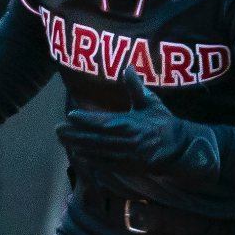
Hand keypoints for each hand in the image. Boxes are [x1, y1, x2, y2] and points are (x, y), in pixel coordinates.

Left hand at [55, 71, 219, 184]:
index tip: (71, 114)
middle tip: (57, 129)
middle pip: (97, 139)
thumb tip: (128, 67)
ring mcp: (126, 157)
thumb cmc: (161, 122)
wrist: (177, 149)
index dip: (87, 120)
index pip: (106, 123)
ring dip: (78, 146)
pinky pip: (104, 165)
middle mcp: (128, 142)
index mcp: (134, 124)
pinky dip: (89, 160)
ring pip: (97, 153)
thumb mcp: (151, 102)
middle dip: (75, 134)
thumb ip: (136, 87)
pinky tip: (76, 153)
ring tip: (61, 139)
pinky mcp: (126, 167)